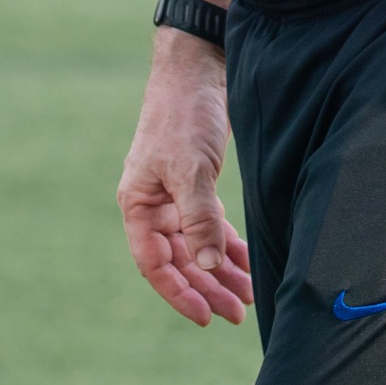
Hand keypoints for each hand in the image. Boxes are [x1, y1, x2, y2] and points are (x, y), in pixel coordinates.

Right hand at [118, 38, 254, 327]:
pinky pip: (210, 225)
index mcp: (138, 205)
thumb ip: (198, 217)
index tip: (205, 317)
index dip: (179, 292)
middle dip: (207, 287)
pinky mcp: (198, 183)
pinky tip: (247, 263)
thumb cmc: (184, 115)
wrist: (198, 68)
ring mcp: (175, 195)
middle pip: (179, 259)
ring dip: (221, 270)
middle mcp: (153, 205)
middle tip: (237, 313)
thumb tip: (207, 266)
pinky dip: (227, 245)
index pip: (155, 263)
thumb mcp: (191, 168)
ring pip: (197, 245)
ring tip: (247, 297)